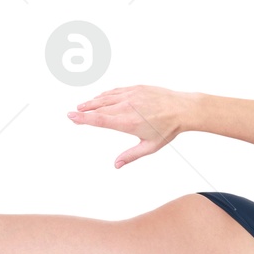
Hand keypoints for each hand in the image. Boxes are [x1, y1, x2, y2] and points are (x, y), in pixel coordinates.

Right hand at [67, 85, 191, 167]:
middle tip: (73, 113)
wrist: (183, 108)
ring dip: (92, 102)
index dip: (83, 119)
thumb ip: (131, 155)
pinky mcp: (136, 88)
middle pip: (99, 108)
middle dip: (84, 111)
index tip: (71, 116)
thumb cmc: (168, 129)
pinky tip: (100, 98)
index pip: (100, 120)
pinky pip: (116, 91)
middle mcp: (127, 107)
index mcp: (128, 122)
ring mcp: (131, 95)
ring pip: (106, 98)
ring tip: (82, 106)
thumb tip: (116, 165)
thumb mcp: (150, 147)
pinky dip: (105, 95)